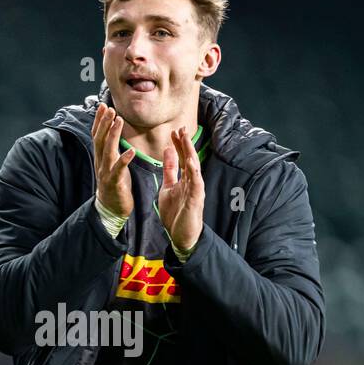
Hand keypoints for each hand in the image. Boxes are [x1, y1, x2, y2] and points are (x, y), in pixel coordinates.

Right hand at [92, 103, 134, 218]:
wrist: (110, 209)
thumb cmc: (115, 185)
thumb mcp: (111, 164)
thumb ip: (111, 149)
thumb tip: (112, 133)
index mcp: (100, 158)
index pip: (97, 136)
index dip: (99, 121)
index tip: (103, 106)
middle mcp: (101, 163)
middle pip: (100, 140)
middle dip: (104, 123)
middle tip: (110, 109)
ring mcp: (106, 173)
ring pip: (108, 151)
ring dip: (112, 135)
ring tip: (119, 120)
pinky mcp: (114, 183)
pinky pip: (119, 169)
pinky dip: (124, 159)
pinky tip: (130, 150)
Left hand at [158, 125, 204, 252]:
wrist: (181, 236)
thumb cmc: (176, 214)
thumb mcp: (168, 187)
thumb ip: (169, 171)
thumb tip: (167, 152)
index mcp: (184, 179)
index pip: (181, 158)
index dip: (178, 144)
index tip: (173, 131)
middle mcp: (191, 182)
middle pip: (189, 158)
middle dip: (184, 143)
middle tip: (181, 128)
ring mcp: (195, 190)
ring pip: (193, 167)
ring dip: (189, 152)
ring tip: (185, 138)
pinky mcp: (196, 200)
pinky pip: (196, 183)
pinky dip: (193, 172)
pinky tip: (190, 161)